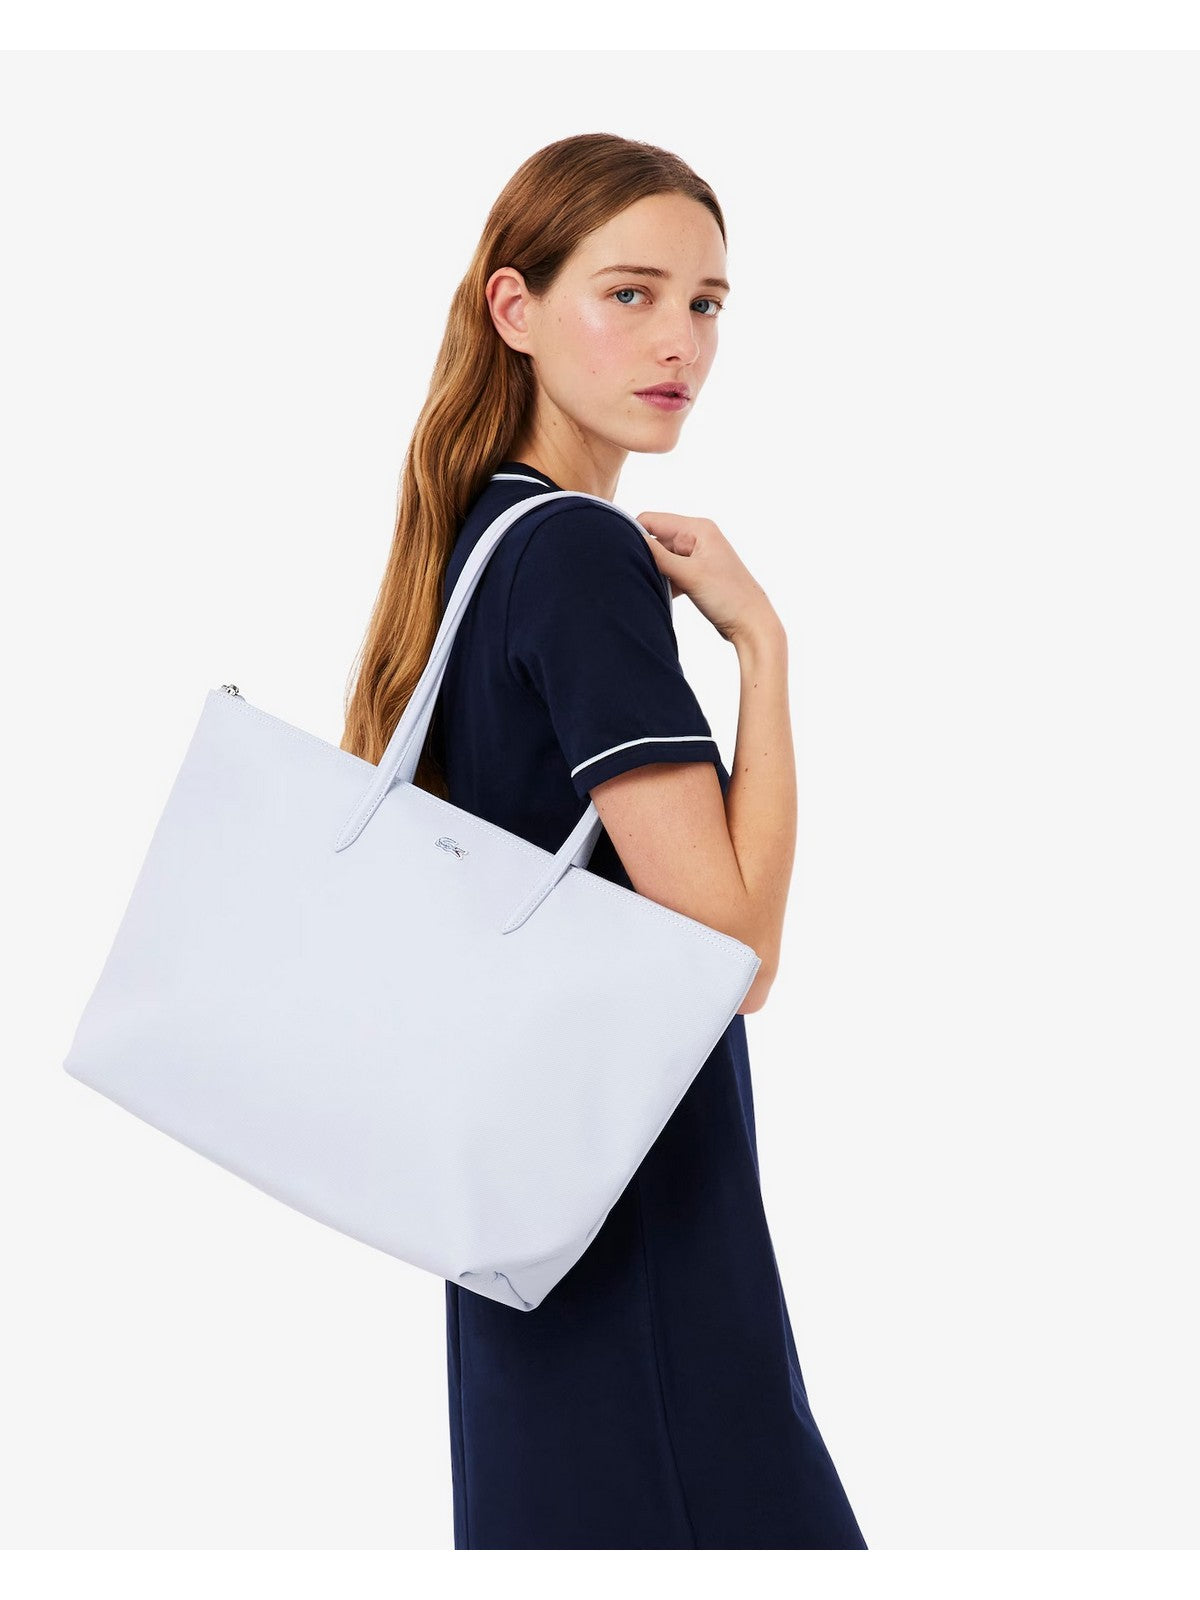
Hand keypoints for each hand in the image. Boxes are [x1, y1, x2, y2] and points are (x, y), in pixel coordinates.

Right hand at [635, 510, 776, 644]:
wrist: (752, 624)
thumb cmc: (728, 596)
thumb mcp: (688, 574)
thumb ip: (658, 556)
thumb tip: (630, 539)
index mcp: (698, 528)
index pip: (652, 520)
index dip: (633, 534)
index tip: (619, 553)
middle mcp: (697, 537)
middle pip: (656, 538)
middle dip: (643, 554)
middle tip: (631, 573)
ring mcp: (697, 556)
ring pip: (662, 557)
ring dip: (654, 570)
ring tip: (646, 585)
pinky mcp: (696, 574)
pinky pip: (670, 571)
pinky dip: (662, 581)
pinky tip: (658, 595)